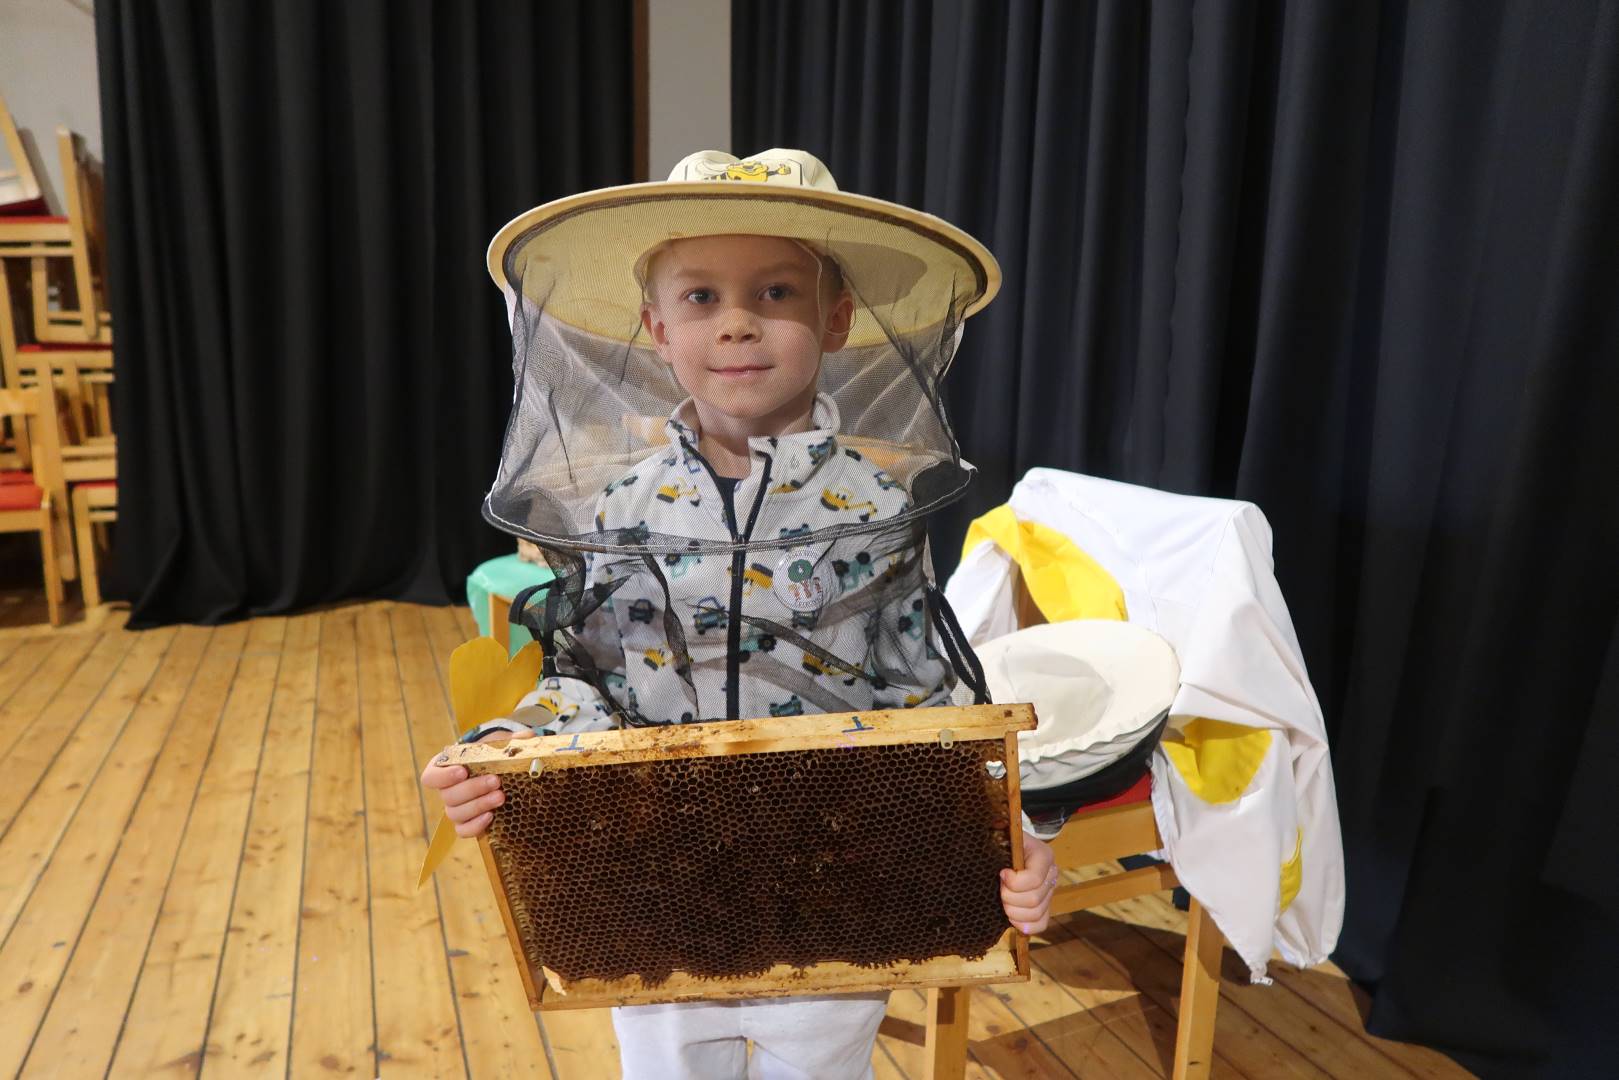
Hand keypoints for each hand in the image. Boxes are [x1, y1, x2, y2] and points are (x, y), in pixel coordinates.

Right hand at [419, 728, 534, 837]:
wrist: (500, 773)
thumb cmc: (493, 757)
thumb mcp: (499, 745)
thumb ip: (511, 741)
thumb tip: (526, 737)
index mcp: (446, 769)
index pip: (431, 777)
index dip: (443, 776)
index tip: (462, 771)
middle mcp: (447, 791)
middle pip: (448, 796)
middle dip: (473, 788)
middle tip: (495, 781)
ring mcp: (456, 809)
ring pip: (456, 814)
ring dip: (478, 805)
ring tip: (501, 797)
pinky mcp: (467, 823)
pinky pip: (463, 830)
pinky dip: (475, 826)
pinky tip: (491, 816)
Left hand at [1000, 833, 1057, 934]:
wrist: (1014, 850)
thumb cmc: (1006, 841)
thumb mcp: (1004, 832)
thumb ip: (999, 828)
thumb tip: (995, 824)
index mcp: (1044, 855)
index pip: (1033, 878)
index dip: (1013, 882)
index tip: (1001, 874)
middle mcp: (1052, 875)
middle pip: (1034, 900)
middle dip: (1010, 898)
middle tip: (999, 890)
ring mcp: (1050, 893)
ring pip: (1036, 914)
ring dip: (1014, 912)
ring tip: (1003, 902)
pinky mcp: (1045, 907)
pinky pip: (1040, 924)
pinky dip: (1024, 925)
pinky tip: (1012, 916)